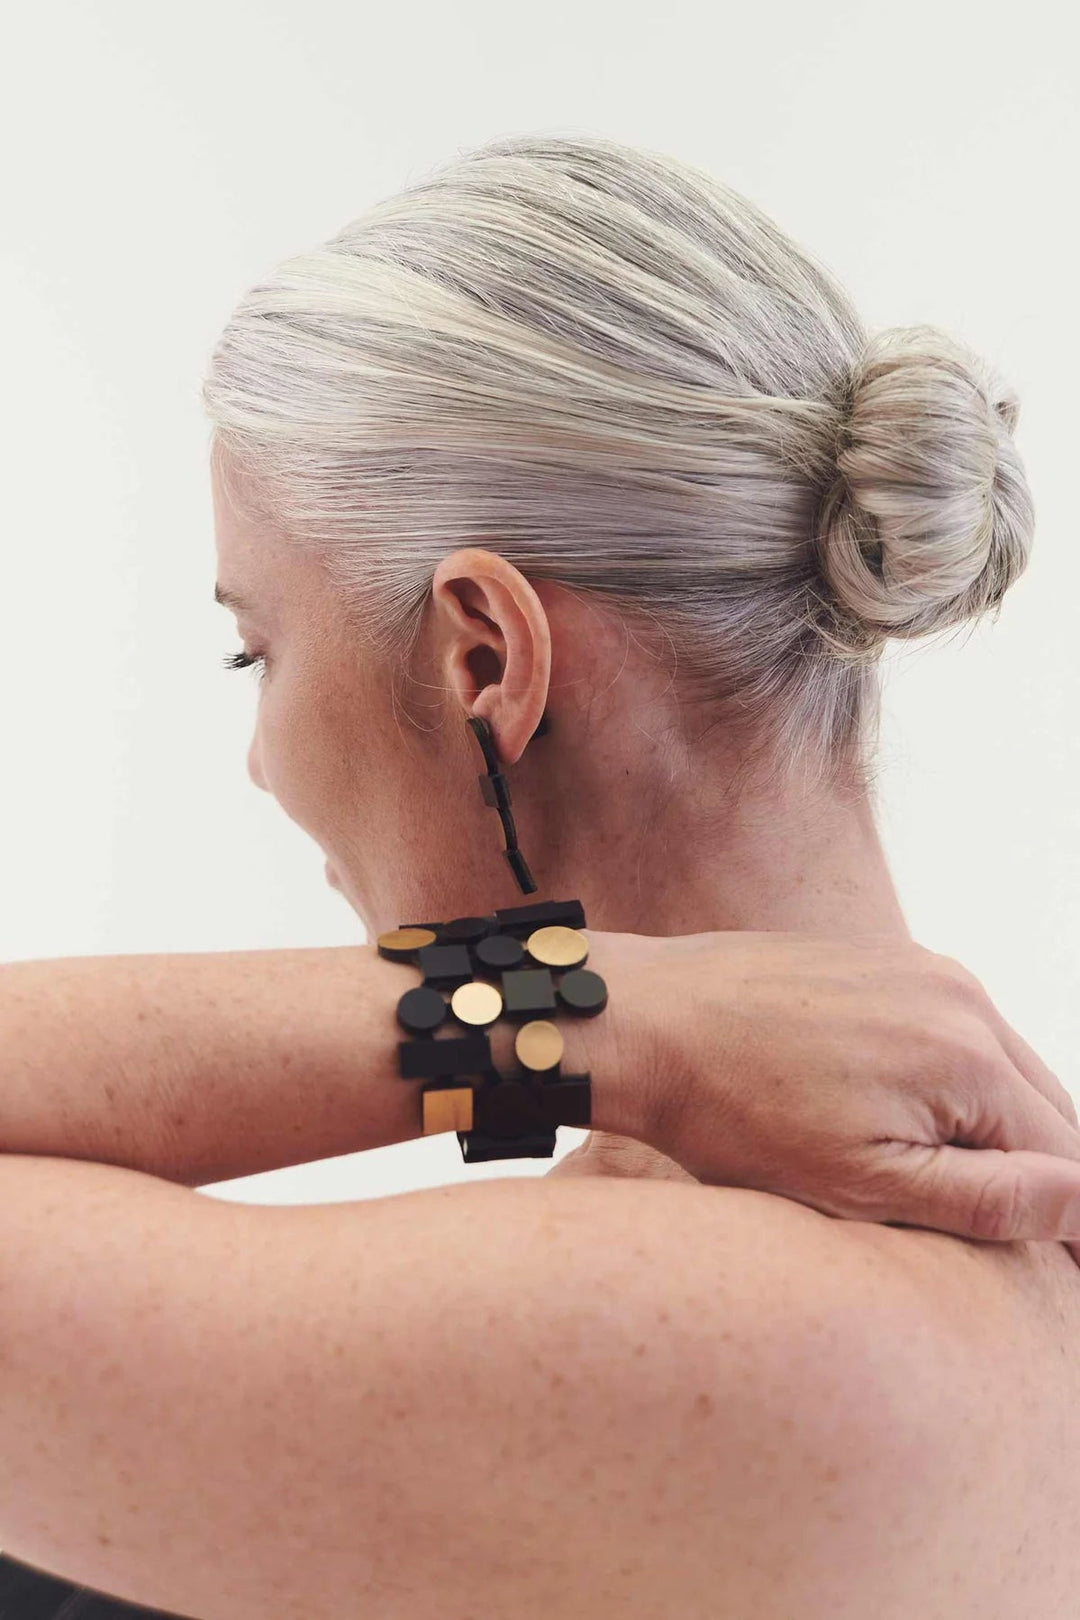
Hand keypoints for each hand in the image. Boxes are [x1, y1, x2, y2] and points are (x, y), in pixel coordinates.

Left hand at [580, 929, 1079, 1255]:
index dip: (1070, 1224)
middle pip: (1047, 1107)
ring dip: (1003, 1129)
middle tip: (1032, 1244)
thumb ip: (987, 1199)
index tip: (1059, 1272)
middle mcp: (961, 997)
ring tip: (972, 1191)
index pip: (1069, 1156)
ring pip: (1003, 1067)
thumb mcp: (861, 1185)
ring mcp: (921, 968)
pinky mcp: (884, 961)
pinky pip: (955, 1030)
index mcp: (969, 1056)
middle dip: (1045, 1173)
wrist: (644, 1019)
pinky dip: (959, 1082)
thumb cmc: (735, 1113)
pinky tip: (922, 1123)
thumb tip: (1078, 1199)